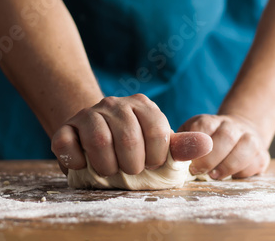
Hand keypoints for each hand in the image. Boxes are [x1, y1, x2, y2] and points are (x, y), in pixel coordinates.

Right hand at [51, 94, 212, 174]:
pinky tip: (83, 163)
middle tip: (131, 170)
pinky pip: (66, 143)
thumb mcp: (159, 144)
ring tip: (110, 170)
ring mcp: (89, 113)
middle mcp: (115, 103)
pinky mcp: (66, 126)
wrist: (97, 134)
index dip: (156, 156)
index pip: (157, 131)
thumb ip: (182, 146)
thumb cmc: (134, 143)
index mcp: (143, 105)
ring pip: (98, 140)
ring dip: (106, 166)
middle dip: (132, 164)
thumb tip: (207, 145)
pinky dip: (76, 159)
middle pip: (128, 138)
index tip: (152, 164)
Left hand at [178, 114, 269, 179]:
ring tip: (214, 175)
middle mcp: (232, 126)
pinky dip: (242, 172)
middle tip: (198, 171)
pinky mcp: (262, 154)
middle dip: (210, 158)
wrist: (240, 132)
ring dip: (228, 165)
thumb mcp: (191, 136)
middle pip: (225, 137)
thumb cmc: (207, 141)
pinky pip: (255, 163)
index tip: (188, 162)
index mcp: (210, 121)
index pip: (203, 127)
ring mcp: (250, 138)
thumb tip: (165, 152)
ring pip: (245, 148)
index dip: (195, 145)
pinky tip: (232, 175)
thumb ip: (179, 143)